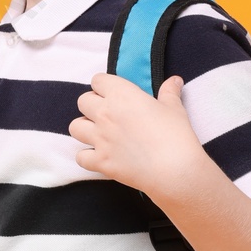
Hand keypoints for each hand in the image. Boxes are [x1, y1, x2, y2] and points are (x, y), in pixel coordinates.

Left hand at [68, 72, 204, 198]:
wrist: (175, 170)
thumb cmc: (176, 136)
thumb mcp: (174, 108)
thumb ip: (169, 92)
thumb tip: (174, 81)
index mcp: (122, 95)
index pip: (98, 80)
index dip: (104, 86)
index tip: (113, 93)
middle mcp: (105, 114)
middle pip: (83, 101)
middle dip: (92, 105)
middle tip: (107, 113)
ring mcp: (100, 139)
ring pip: (75, 127)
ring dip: (84, 128)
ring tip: (98, 133)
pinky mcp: (100, 161)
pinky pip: (80, 157)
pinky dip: (87, 157)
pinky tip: (99, 156)